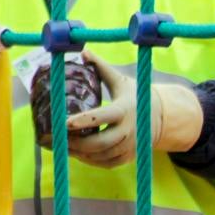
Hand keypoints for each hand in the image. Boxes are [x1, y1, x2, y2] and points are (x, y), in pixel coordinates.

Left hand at [65, 49, 204, 168]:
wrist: (159, 117)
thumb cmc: (133, 95)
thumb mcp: (120, 80)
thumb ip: (101, 67)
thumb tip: (83, 50)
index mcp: (124, 110)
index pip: (103, 117)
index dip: (83, 121)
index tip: (64, 122)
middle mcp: (129, 131)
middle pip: (100, 142)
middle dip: (75, 142)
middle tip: (54, 139)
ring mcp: (130, 146)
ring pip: (101, 155)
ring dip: (79, 153)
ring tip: (59, 146)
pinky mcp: (129, 156)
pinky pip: (107, 163)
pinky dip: (90, 161)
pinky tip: (75, 154)